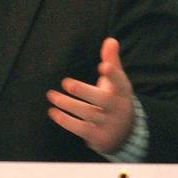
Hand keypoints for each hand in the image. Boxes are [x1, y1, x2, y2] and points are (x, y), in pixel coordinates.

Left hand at [46, 37, 134, 153]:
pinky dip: (66, 121)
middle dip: (84, 91)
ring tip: (52, 95)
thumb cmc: (116, 100)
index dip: (113, 75)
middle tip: (66, 82)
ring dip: (68, 104)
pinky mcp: (98, 137)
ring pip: (87, 114)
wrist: (126, 134)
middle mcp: (118, 109)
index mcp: (122, 93)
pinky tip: (53, 111)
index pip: (120, 82)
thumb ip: (112, 62)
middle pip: (102, 100)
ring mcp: (108, 124)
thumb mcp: (117, 83)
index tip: (103, 66)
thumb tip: (110, 40)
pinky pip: (80, 129)